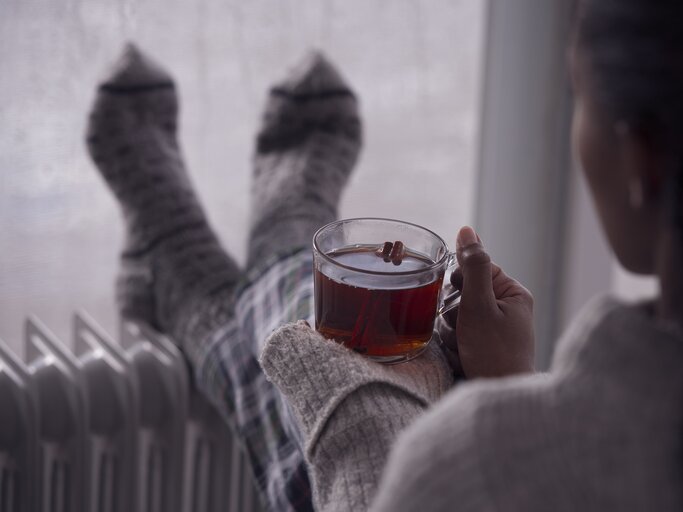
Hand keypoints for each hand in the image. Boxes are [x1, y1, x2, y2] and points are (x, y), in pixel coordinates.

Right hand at [441, 226, 534, 377]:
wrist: (499, 397)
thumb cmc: (494, 353)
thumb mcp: (479, 305)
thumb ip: (472, 266)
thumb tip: (467, 230)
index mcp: (513, 293)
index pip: (475, 270)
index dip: (460, 285)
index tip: (461, 304)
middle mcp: (507, 309)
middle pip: (462, 293)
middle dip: (454, 313)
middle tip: (463, 330)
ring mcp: (495, 329)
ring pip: (456, 316)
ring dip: (452, 332)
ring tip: (464, 348)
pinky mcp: (484, 347)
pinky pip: (458, 336)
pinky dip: (455, 346)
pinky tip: (463, 357)